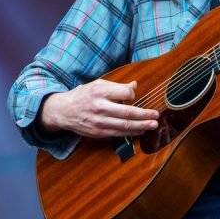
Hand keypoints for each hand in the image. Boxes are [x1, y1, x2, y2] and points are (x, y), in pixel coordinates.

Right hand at [38, 79, 159, 138]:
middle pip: (127, 112)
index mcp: (100, 92)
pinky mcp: (98, 132)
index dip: (133, 94)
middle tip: (156, 115)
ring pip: (124, 126)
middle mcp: (100, 107)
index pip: (124, 93)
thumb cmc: (82, 95)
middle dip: (144, 115)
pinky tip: (140, 131)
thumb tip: (135, 85)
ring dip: (141, 126)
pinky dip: (131, 133)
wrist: (63, 111)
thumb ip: (116, 86)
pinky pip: (118, 134)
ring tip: (153, 125)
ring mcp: (99, 122)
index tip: (134, 95)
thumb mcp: (97, 84)